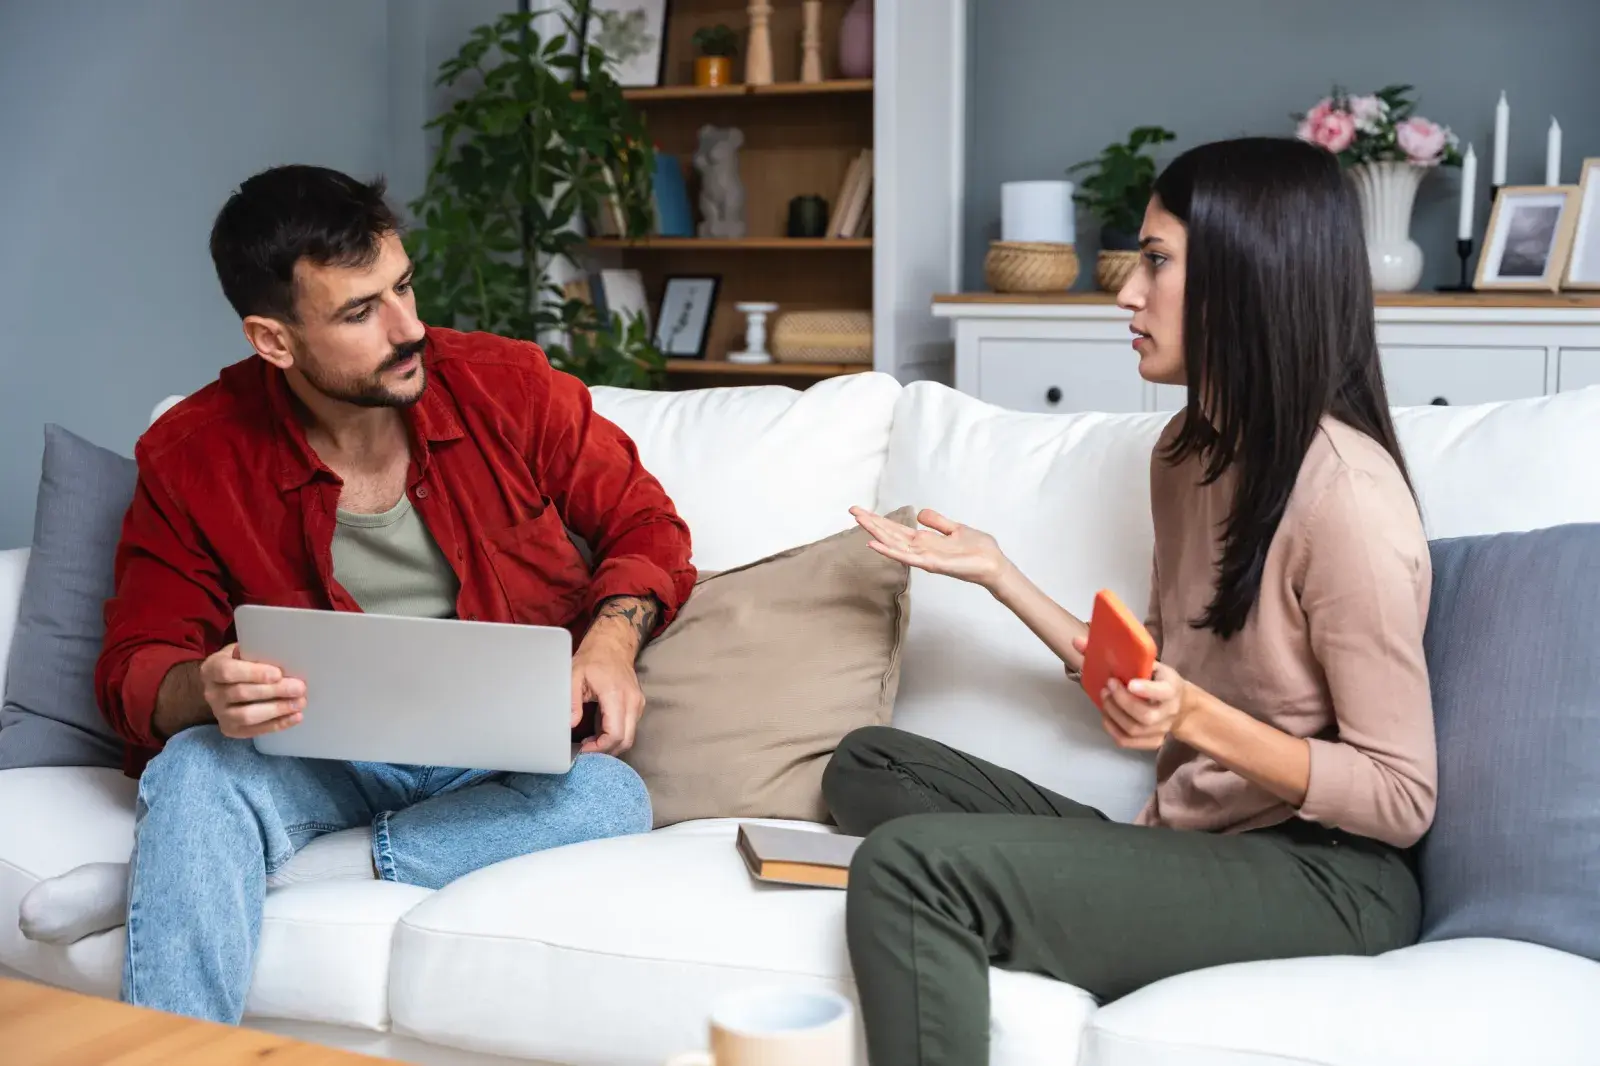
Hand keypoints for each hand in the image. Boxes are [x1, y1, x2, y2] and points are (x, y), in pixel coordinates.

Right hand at [201, 643, 304, 738]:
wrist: (227, 684)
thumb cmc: (242, 662)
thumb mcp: (245, 650)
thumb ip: (257, 652)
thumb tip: (285, 656)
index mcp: (211, 669)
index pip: (228, 672)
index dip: (254, 673)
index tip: (278, 673)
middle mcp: (211, 693)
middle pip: (241, 693)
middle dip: (274, 691)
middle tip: (299, 688)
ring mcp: (219, 714)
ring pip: (246, 716)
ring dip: (277, 710)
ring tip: (300, 703)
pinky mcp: (230, 729)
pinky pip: (254, 730)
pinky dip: (277, 724)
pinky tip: (296, 716)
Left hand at [571, 639, 645, 755]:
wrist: (612, 644)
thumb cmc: (593, 659)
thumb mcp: (574, 675)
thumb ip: (572, 701)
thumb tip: (571, 724)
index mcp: (616, 695)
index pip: (615, 734)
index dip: (600, 748)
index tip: (583, 749)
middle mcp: (632, 701)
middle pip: (626, 740)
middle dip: (606, 751)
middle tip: (586, 750)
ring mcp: (638, 703)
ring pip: (630, 736)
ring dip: (611, 744)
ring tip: (591, 741)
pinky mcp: (638, 704)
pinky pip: (630, 728)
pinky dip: (616, 735)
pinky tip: (599, 732)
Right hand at [850, 506, 1007, 588]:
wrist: (993, 564)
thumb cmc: (978, 550)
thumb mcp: (955, 528)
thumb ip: (936, 522)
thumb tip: (919, 513)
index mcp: (924, 541)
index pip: (896, 529)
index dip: (879, 520)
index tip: (862, 510)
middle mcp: (920, 549)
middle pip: (890, 534)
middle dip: (871, 523)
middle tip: (851, 511)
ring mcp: (923, 557)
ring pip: (893, 544)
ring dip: (875, 533)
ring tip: (858, 521)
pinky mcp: (930, 564)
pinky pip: (905, 557)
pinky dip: (888, 551)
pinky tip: (873, 544)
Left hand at [1071, 636, 1188, 750]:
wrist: (1180, 705)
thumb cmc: (1159, 679)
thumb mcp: (1149, 663)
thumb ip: (1121, 653)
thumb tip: (1077, 642)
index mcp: (1172, 688)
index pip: (1164, 692)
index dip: (1146, 690)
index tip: (1129, 683)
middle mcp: (1169, 712)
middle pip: (1145, 715)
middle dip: (1121, 702)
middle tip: (1108, 687)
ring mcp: (1161, 729)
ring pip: (1133, 729)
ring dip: (1113, 713)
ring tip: (1105, 698)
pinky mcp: (1152, 742)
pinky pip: (1127, 741)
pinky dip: (1111, 728)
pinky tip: (1107, 715)